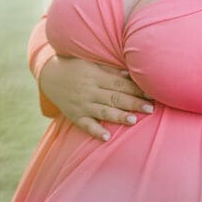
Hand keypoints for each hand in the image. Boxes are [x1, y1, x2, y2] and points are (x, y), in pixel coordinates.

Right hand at [38, 55, 154, 139]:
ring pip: (103, 111)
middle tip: (150, 109)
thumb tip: (131, 75)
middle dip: (133, 103)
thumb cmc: (76, 67)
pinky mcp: (74, 116)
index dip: (136, 89)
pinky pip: (86, 125)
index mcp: (97, 76)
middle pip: (115, 97)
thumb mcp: (93, 63)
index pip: (120, 84)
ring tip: (133, 120)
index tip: (152, 94)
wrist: (49, 75)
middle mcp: (90, 91)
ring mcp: (82, 104)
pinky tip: (107, 137)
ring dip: (118, 116)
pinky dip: (96, 131)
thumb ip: (111, 70)